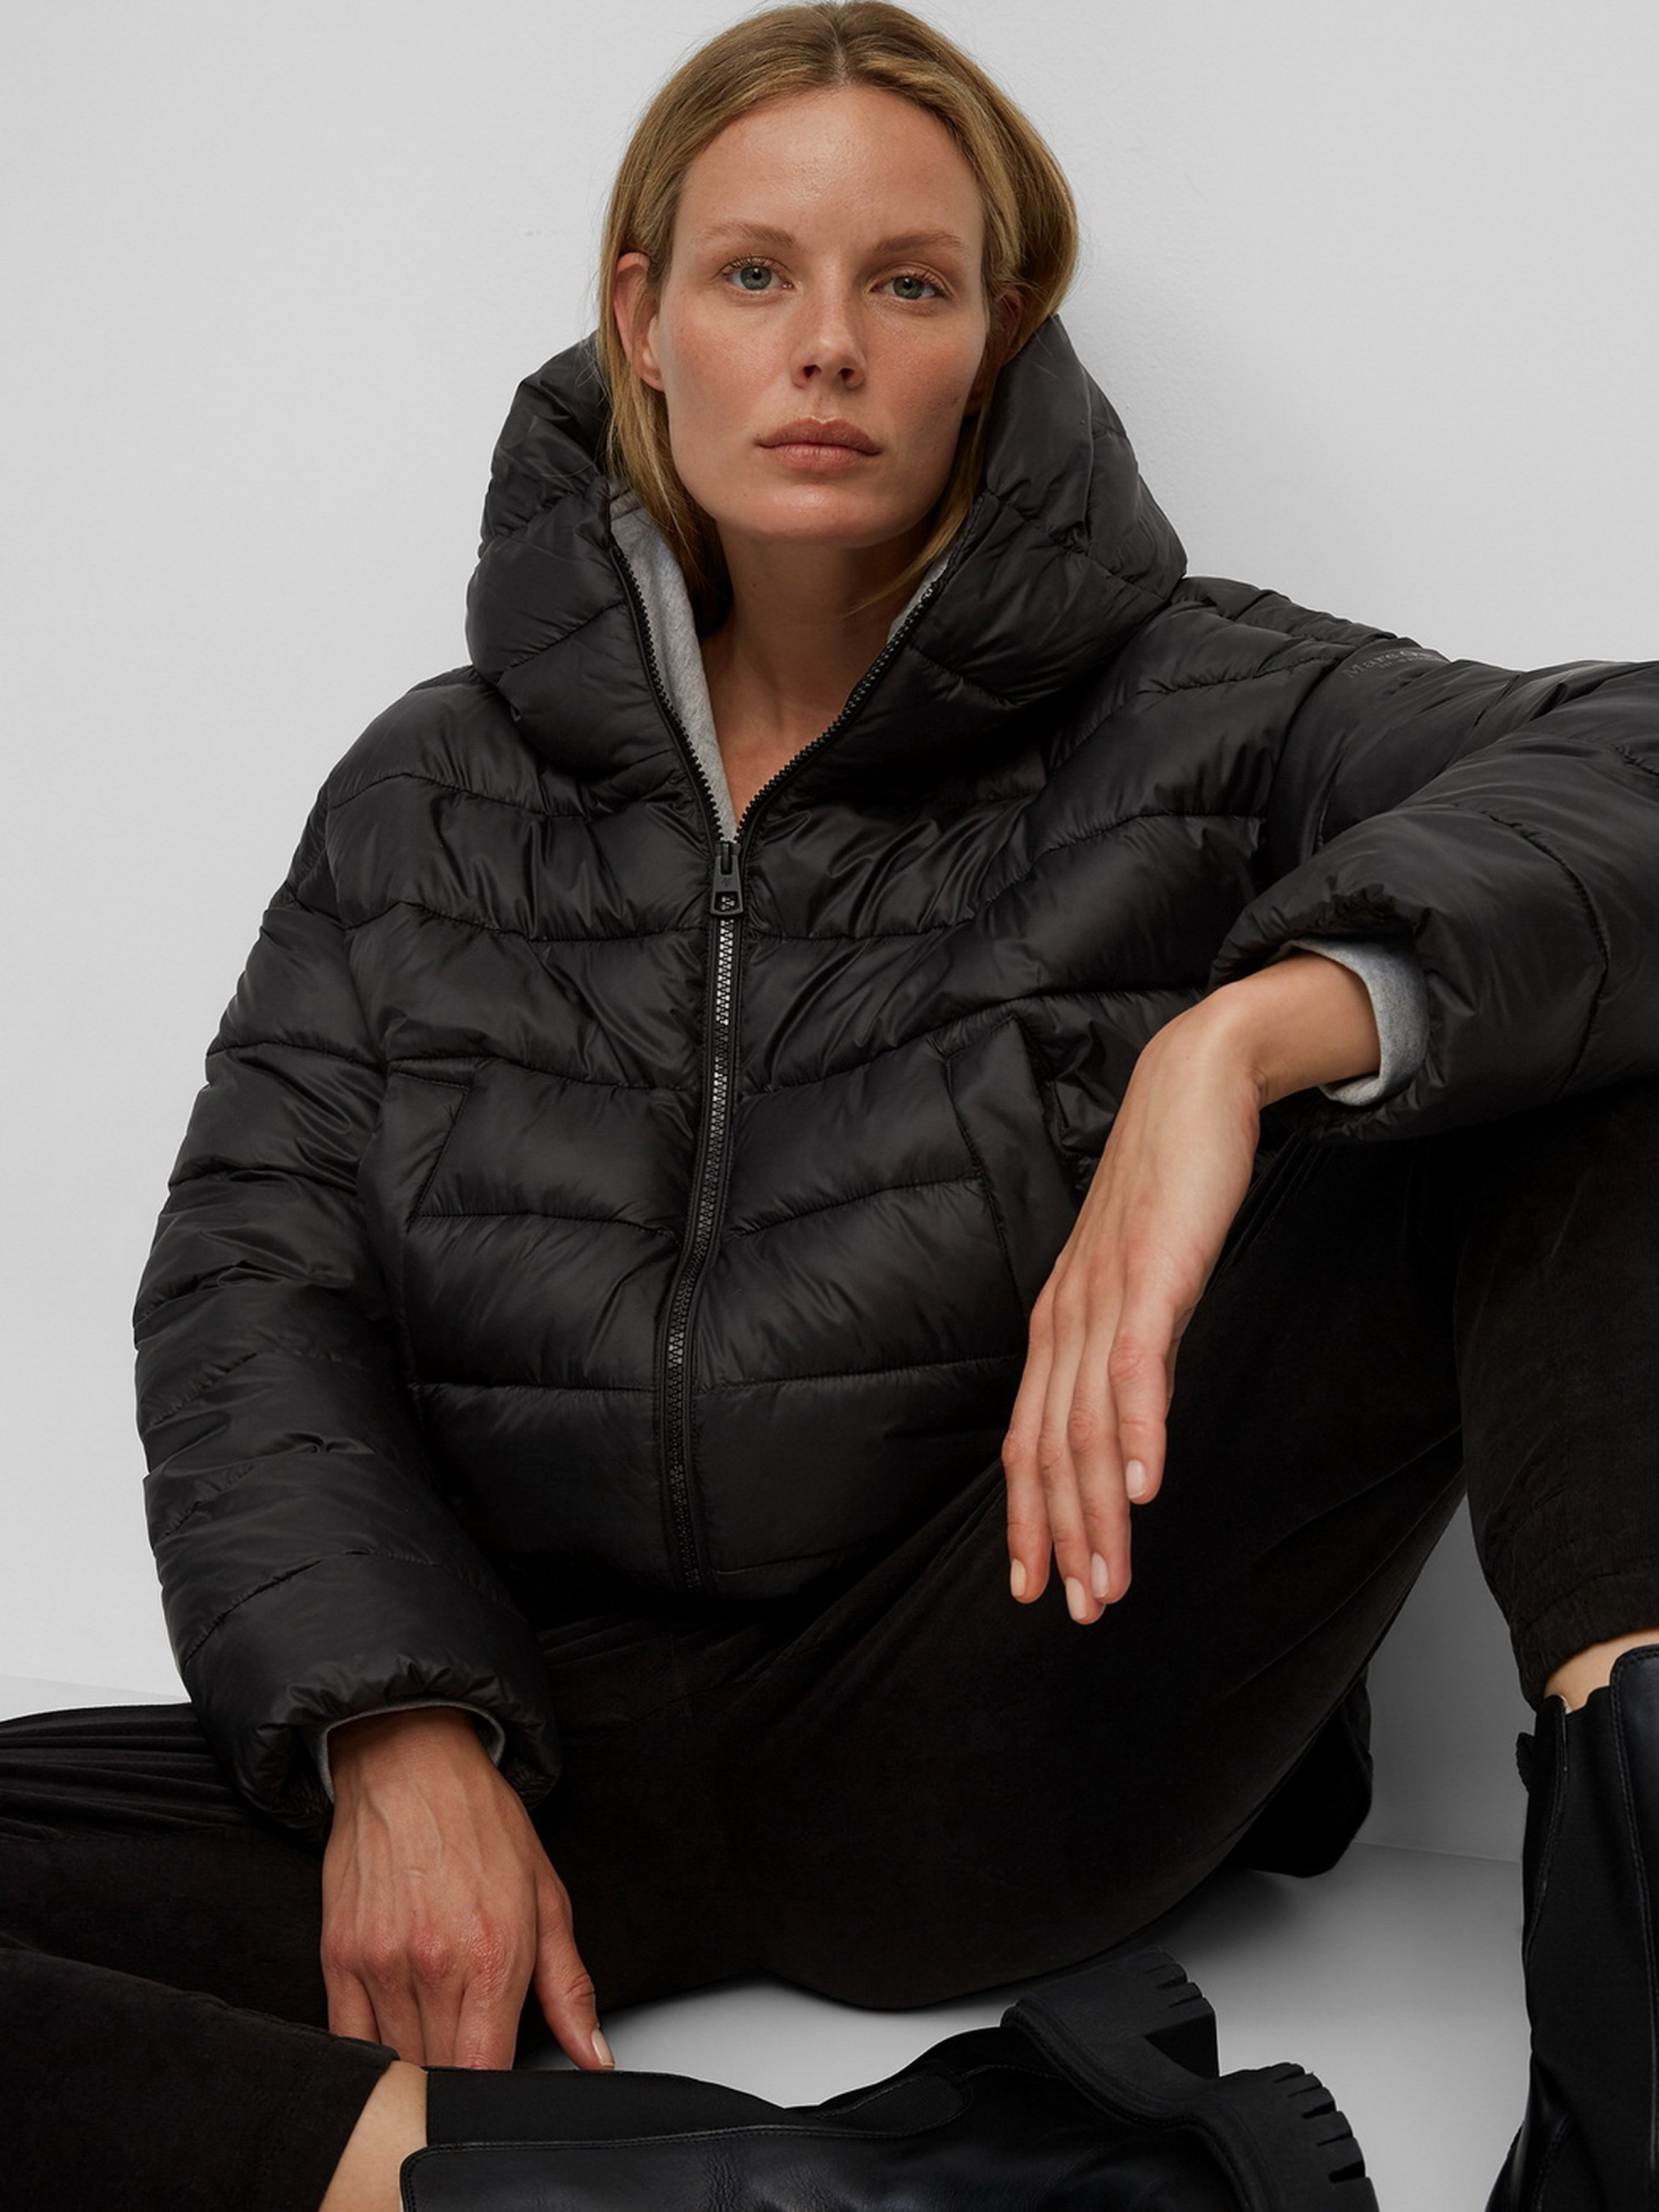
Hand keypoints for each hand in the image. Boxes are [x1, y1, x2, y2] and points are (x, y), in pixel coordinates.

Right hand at [319, 1707, 611, 2070]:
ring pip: (395, 2065)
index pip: (486, 2075)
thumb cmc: (482, 1824)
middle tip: (477, 2056)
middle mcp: (431, 1967)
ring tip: (441, 2039)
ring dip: (420, 2068)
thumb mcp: (547, 1898)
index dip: (496, 2098)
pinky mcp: (338, 1958)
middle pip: (440, 2079)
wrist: (411, 1762)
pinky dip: (373, 2056)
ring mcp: (379, 1965)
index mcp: (491, 1956)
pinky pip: (349, 2042)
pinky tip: (396, 2039)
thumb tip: (595, 2056)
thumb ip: (569, 1988)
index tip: (506, 2089)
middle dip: (461, 2085)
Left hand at [1002, 1007, 1262, 1623]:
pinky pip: (1136, 1367)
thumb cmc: (1167, 1187)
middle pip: (1050, 1449)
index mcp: (1058, 1325)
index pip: (1030, 1440)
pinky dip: (1140, 1432)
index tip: (1034, 1586)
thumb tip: (1134, 1427)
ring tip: (1109, 1582)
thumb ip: (1135, 1356)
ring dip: (1097, 1513)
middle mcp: (1065, 1318)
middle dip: (1061, 1538)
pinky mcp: (1151, 1274)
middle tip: (1078, 1610)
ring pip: (1086, 1426)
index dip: (1029, 1519)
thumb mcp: (1143, 1288)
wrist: (1191, 1087)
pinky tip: (1148, 1487)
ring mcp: (1103, 1297)